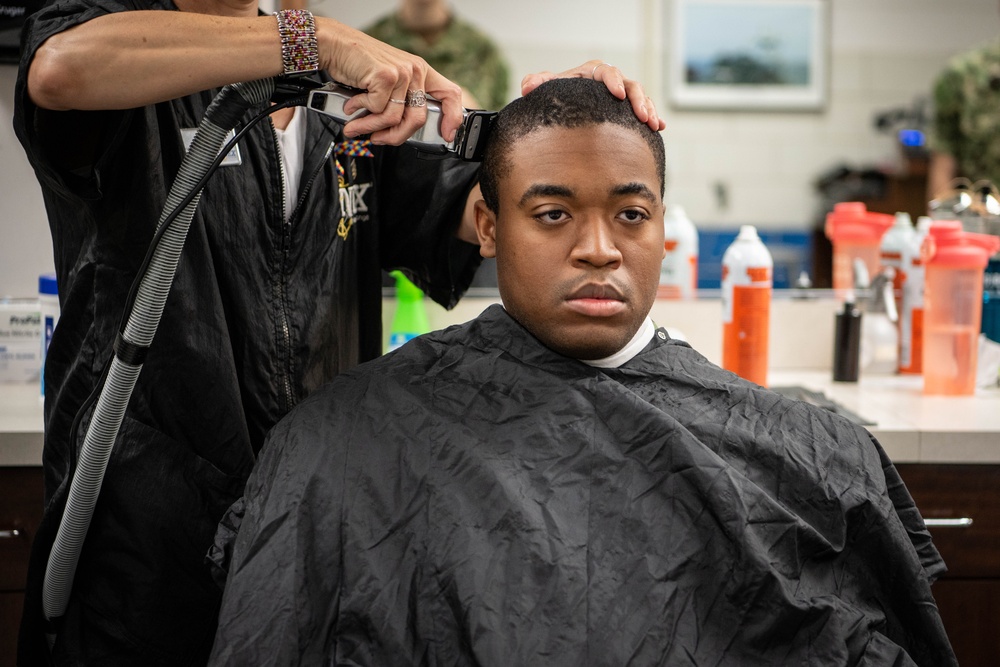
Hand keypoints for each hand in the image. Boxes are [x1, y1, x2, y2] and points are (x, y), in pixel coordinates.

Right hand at [316, 18, 463, 144]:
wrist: (334, 44)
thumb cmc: (358, 64)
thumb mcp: (388, 81)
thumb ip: (400, 101)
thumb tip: (402, 131)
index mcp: (421, 71)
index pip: (450, 94)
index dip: (453, 117)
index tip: (447, 135)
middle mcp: (415, 70)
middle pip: (418, 118)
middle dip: (396, 136)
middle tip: (379, 139)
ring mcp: (402, 72)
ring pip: (394, 118)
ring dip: (371, 127)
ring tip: (356, 125)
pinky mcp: (386, 76)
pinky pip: (378, 109)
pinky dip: (361, 111)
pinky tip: (352, 104)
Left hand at [520, 60, 664, 131]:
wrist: (564, 111)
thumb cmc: (557, 97)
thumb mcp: (548, 91)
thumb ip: (538, 84)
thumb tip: (527, 87)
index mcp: (593, 73)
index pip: (607, 72)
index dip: (613, 82)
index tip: (618, 96)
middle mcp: (610, 82)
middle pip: (630, 85)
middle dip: (638, 100)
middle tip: (642, 115)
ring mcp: (622, 96)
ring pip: (641, 98)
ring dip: (648, 110)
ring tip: (652, 124)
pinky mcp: (628, 110)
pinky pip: (645, 110)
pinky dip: (653, 117)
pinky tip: (659, 128)